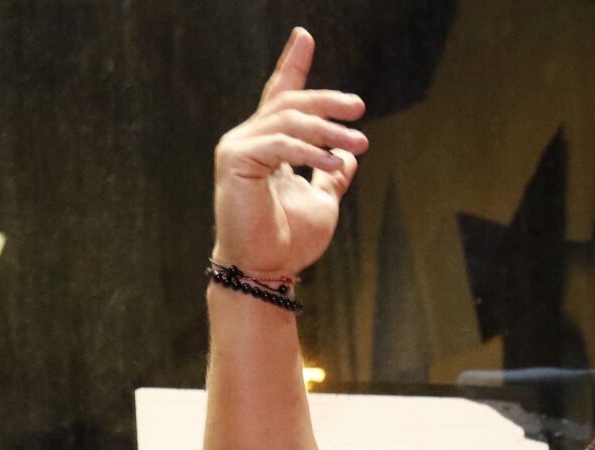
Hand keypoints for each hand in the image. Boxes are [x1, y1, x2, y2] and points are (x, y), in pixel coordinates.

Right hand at [211, 29, 368, 278]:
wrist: (266, 270)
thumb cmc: (290, 241)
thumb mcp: (323, 201)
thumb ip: (331, 176)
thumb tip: (350, 156)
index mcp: (268, 144)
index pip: (280, 95)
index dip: (293, 64)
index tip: (305, 35)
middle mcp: (249, 139)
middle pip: (289, 101)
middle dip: (326, 101)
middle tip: (359, 107)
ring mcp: (238, 147)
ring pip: (288, 120)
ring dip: (329, 130)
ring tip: (359, 145)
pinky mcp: (235, 160)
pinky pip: (279, 144)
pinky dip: (311, 150)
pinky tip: (335, 162)